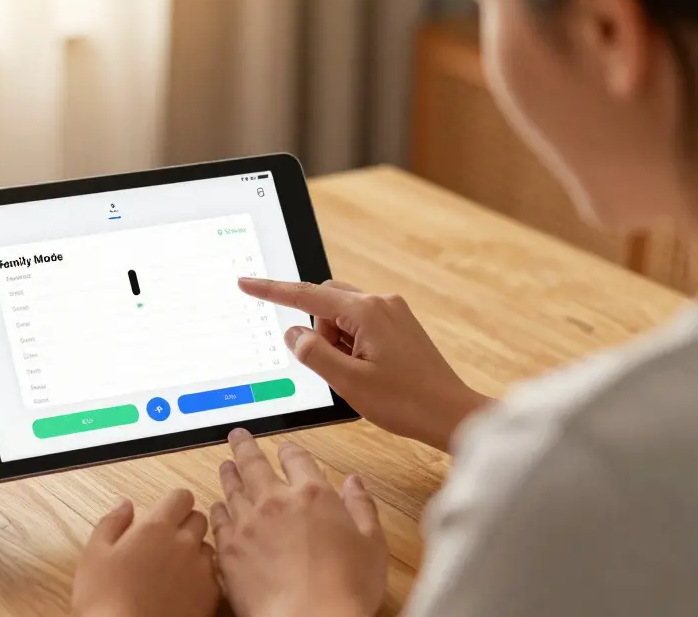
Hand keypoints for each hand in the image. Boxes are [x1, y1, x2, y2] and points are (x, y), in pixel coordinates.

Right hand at [72, 490, 219, 616]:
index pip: (182, 496)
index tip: (163, 515)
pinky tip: (182, 591)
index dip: (173, 504)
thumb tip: (124, 503)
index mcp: (156, 527)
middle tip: (165, 543)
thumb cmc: (104, 600)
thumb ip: (112, 522)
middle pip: (199, 519)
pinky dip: (202, 579)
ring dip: (195, 552)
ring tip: (173, 570)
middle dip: (186, 525)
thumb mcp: (94, 555)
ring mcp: (201, 570)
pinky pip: (213, 576)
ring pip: (208, 548)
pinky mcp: (211, 596)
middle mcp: (185, 543)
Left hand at [212, 430, 386, 616]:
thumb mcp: (372, 544)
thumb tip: (354, 482)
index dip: (290, 451)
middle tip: (237, 436)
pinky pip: (218, 521)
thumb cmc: (346, 589)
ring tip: (225, 465)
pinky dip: (217, 510)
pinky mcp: (229, 550)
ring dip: (228, 473)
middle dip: (245, 446)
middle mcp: (275, 501)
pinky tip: (217, 508)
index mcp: (313, 494)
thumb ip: (362, 507)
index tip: (285, 449)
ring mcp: (247, 524)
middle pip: (254, 463)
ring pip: (232, 488)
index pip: (297, 458)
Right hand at [238, 278, 491, 450]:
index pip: (306, 295)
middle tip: (335, 368)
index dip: (271, 291)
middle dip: (318, 332)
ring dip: (336, 342)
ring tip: (358, 375)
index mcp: (366, 311)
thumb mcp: (348, 383)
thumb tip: (293, 334)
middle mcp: (381, 303)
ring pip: (342, 316)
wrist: (451, 414)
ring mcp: (393, 312)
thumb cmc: (406, 402)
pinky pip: (359, 324)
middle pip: (325, 303)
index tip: (246, 283)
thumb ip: (313, 354)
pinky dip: (351, 345)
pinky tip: (369, 371)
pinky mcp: (399, 325)